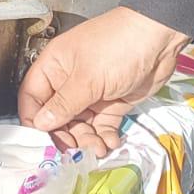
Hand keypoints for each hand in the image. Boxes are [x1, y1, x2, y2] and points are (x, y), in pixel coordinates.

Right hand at [18, 8, 187, 156]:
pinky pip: (102, 125)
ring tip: (97, 149)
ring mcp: (92, 92)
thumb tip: (41, 123)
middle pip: (57, 116)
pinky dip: (105, 136)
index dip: (34, 120)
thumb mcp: (87, 78)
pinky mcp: (113, 101)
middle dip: (64, 135)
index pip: (33, 97)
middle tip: (73, 153)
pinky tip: (110, 143)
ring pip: (80, 124)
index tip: (40, 142)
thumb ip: (64, 104)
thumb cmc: (119, 45)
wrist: (160, 39)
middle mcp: (70, 80)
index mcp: (55, 66)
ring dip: (87, 140)